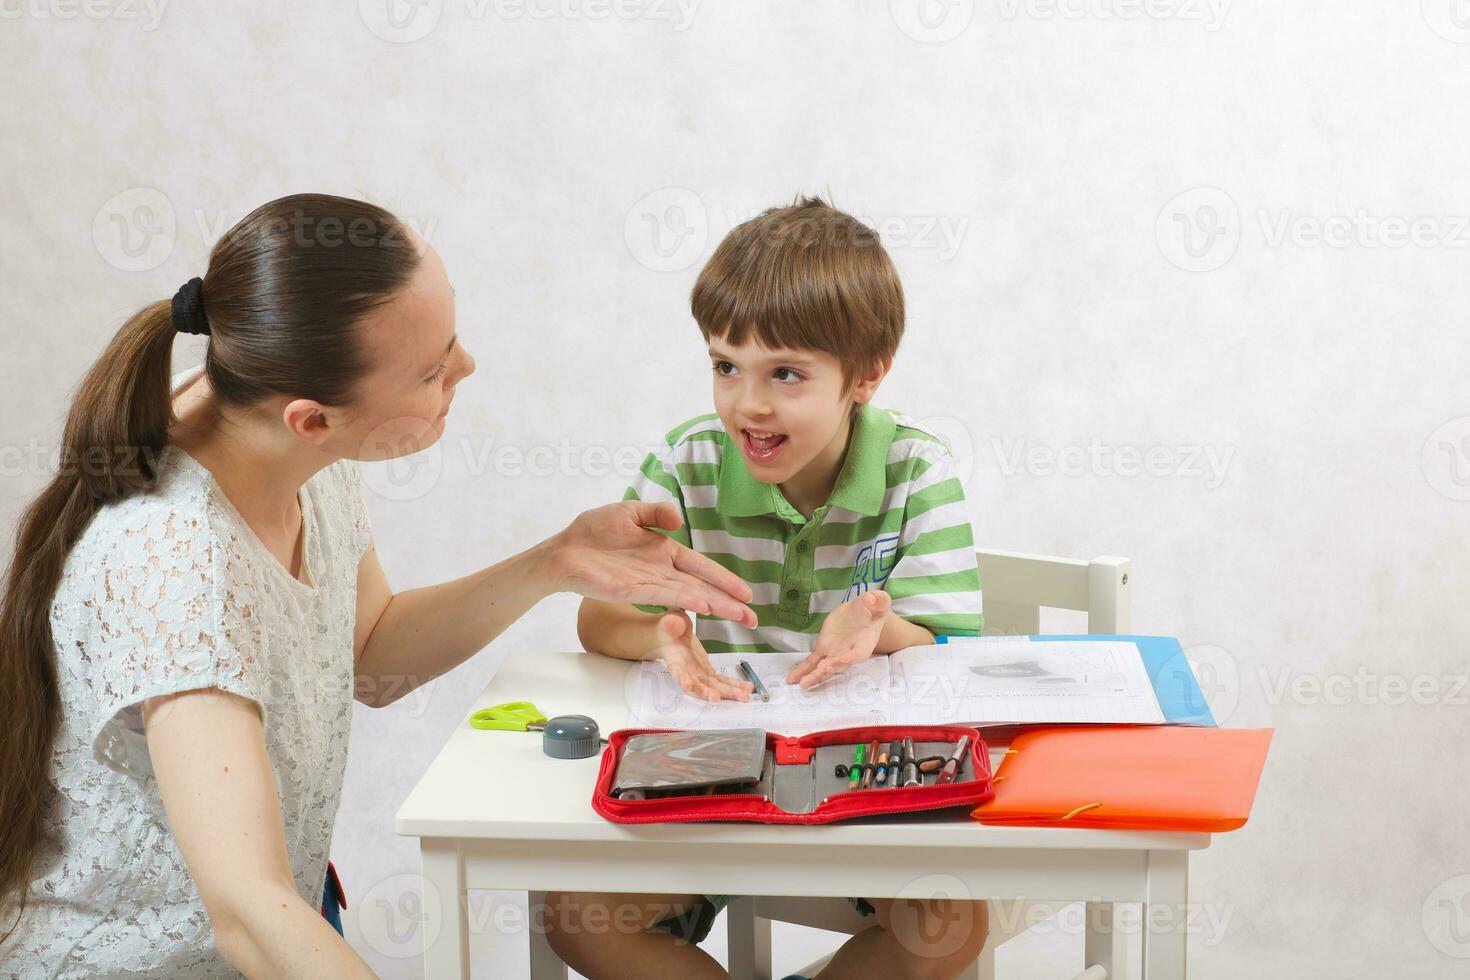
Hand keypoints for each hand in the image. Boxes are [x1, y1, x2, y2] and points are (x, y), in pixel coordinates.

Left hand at [548, 500, 756, 626]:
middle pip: (701, 587)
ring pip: (688, 595)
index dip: (724, 580)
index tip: (747, 593)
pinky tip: (703, 605)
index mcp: (664, 551)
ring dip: (714, 605)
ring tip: (739, 616)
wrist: (564, 549)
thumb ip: (657, 511)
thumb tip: (679, 519)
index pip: (701, 567)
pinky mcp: (632, 591)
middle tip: (753, 618)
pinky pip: (663, 595)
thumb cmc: (593, 531)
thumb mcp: (630, 511)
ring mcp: (648, 583)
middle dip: (728, 602)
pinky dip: (684, 600)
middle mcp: (660, 571)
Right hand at [652, 611, 753, 701]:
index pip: (678, 671)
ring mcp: (699, 675)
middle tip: (717, 698)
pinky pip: (723, 681)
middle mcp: (688, 672)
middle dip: (709, 693)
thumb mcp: (669, 622)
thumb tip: (673, 623)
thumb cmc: (669, 630)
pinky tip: (747, 687)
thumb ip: (673, 624)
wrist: (671, 638)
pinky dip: (735, 685)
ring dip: (729, 693)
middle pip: (699, 686)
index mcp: (676, 660)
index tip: (687, 684)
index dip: (683, 678)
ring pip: (715, 687)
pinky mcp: (708, 673)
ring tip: (743, 695)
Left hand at [786, 590, 891, 689]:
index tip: (844, 659)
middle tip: (821, 671)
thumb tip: (871, 599)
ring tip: (803, 683)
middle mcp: (849, 652)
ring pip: (824, 667)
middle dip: (830, 668)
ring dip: (814, 676)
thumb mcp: (878, 601)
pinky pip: (812, 661)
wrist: (863, 612)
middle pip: (839, 664)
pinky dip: (802, 670)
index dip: (851, 657)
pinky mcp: (823, 649)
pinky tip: (792, 679)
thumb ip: (877, 601)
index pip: (858, 653)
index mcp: (864, 643)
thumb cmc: (874, 609)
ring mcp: (835, 652)